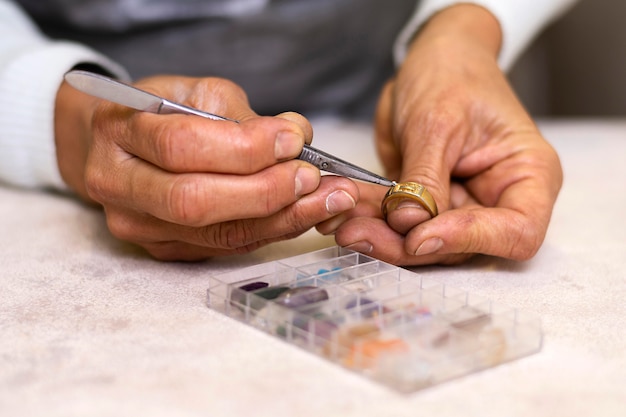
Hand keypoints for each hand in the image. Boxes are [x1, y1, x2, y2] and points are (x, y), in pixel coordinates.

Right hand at [55, 75, 358, 259]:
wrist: (114, 146)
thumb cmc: (158, 111)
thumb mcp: (192, 91)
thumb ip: (241, 113)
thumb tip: (298, 137)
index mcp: (117, 132)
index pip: (181, 146)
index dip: (243, 147)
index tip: (292, 139)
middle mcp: (118, 186)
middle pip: (194, 202)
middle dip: (264, 191)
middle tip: (313, 177)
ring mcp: (137, 227)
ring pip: (215, 235)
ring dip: (280, 218)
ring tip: (326, 200)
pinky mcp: (163, 250)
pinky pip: (225, 247)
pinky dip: (270, 230)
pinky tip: (302, 213)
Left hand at [318, 5, 561, 264]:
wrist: (435, 60)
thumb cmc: (453, 75)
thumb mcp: (437, 121)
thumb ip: (425, 177)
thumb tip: (408, 224)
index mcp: (527, 176)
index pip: (516, 232)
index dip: (468, 240)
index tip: (419, 236)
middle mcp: (498, 200)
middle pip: (461, 246)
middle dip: (406, 244)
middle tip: (357, 233)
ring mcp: (461, 207)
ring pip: (424, 242)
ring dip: (381, 237)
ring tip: (342, 223)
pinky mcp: (427, 205)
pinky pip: (401, 225)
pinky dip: (372, 222)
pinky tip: (343, 215)